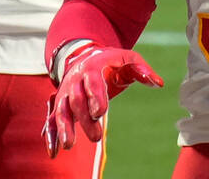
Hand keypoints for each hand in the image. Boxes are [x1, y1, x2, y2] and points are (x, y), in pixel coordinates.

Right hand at [43, 44, 161, 156]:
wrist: (82, 56)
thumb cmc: (109, 62)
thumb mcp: (127, 59)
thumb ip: (142, 70)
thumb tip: (158, 83)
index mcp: (92, 66)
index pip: (92, 80)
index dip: (95, 95)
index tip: (100, 112)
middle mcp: (75, 79)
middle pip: (76, 99)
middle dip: (84, 118)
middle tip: (96, 137)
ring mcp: (65, 92)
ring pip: (61, 110)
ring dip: (64, 128)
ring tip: (69, 145)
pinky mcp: (59, 105)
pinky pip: (51, 120)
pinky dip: (51, 136)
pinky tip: (53, 153)